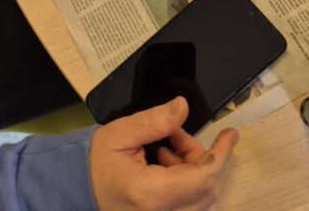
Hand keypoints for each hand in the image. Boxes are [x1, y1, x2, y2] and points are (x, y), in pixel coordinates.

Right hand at [89, 97, 237, 210]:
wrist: (79, 191)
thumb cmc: (96, 163)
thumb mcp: (120, 134)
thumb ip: (154, 121)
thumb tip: (183, 107)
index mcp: (151, 195)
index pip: (202, 178)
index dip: (220, 154)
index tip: (230, 134)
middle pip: (206, 189)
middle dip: (200, 156)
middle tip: (175, 135)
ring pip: (201, 199)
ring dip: (193, 169)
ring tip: (164, 150)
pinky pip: (190, 206)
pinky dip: (187, 182)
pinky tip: (164, 166)